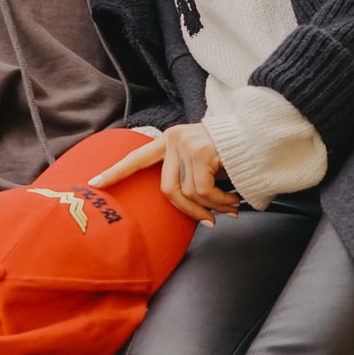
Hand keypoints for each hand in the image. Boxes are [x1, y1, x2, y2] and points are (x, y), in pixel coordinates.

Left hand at [90, 123, 239, 224]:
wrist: (259, 131)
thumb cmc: (232, 151)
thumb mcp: (203, 158)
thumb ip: (188, 176)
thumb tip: (191, 211)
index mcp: (168, 140)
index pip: (136, 158)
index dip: (115, 172)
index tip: (94, 183)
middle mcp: (173, 139)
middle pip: (167, 189)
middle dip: (188, 212)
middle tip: (208, 222)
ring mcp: (186, 143)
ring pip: (190, 193)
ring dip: (212, 207)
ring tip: (229, 208)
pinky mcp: (202, 151)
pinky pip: (204, 190)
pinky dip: (219, 202)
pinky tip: (233, 202)